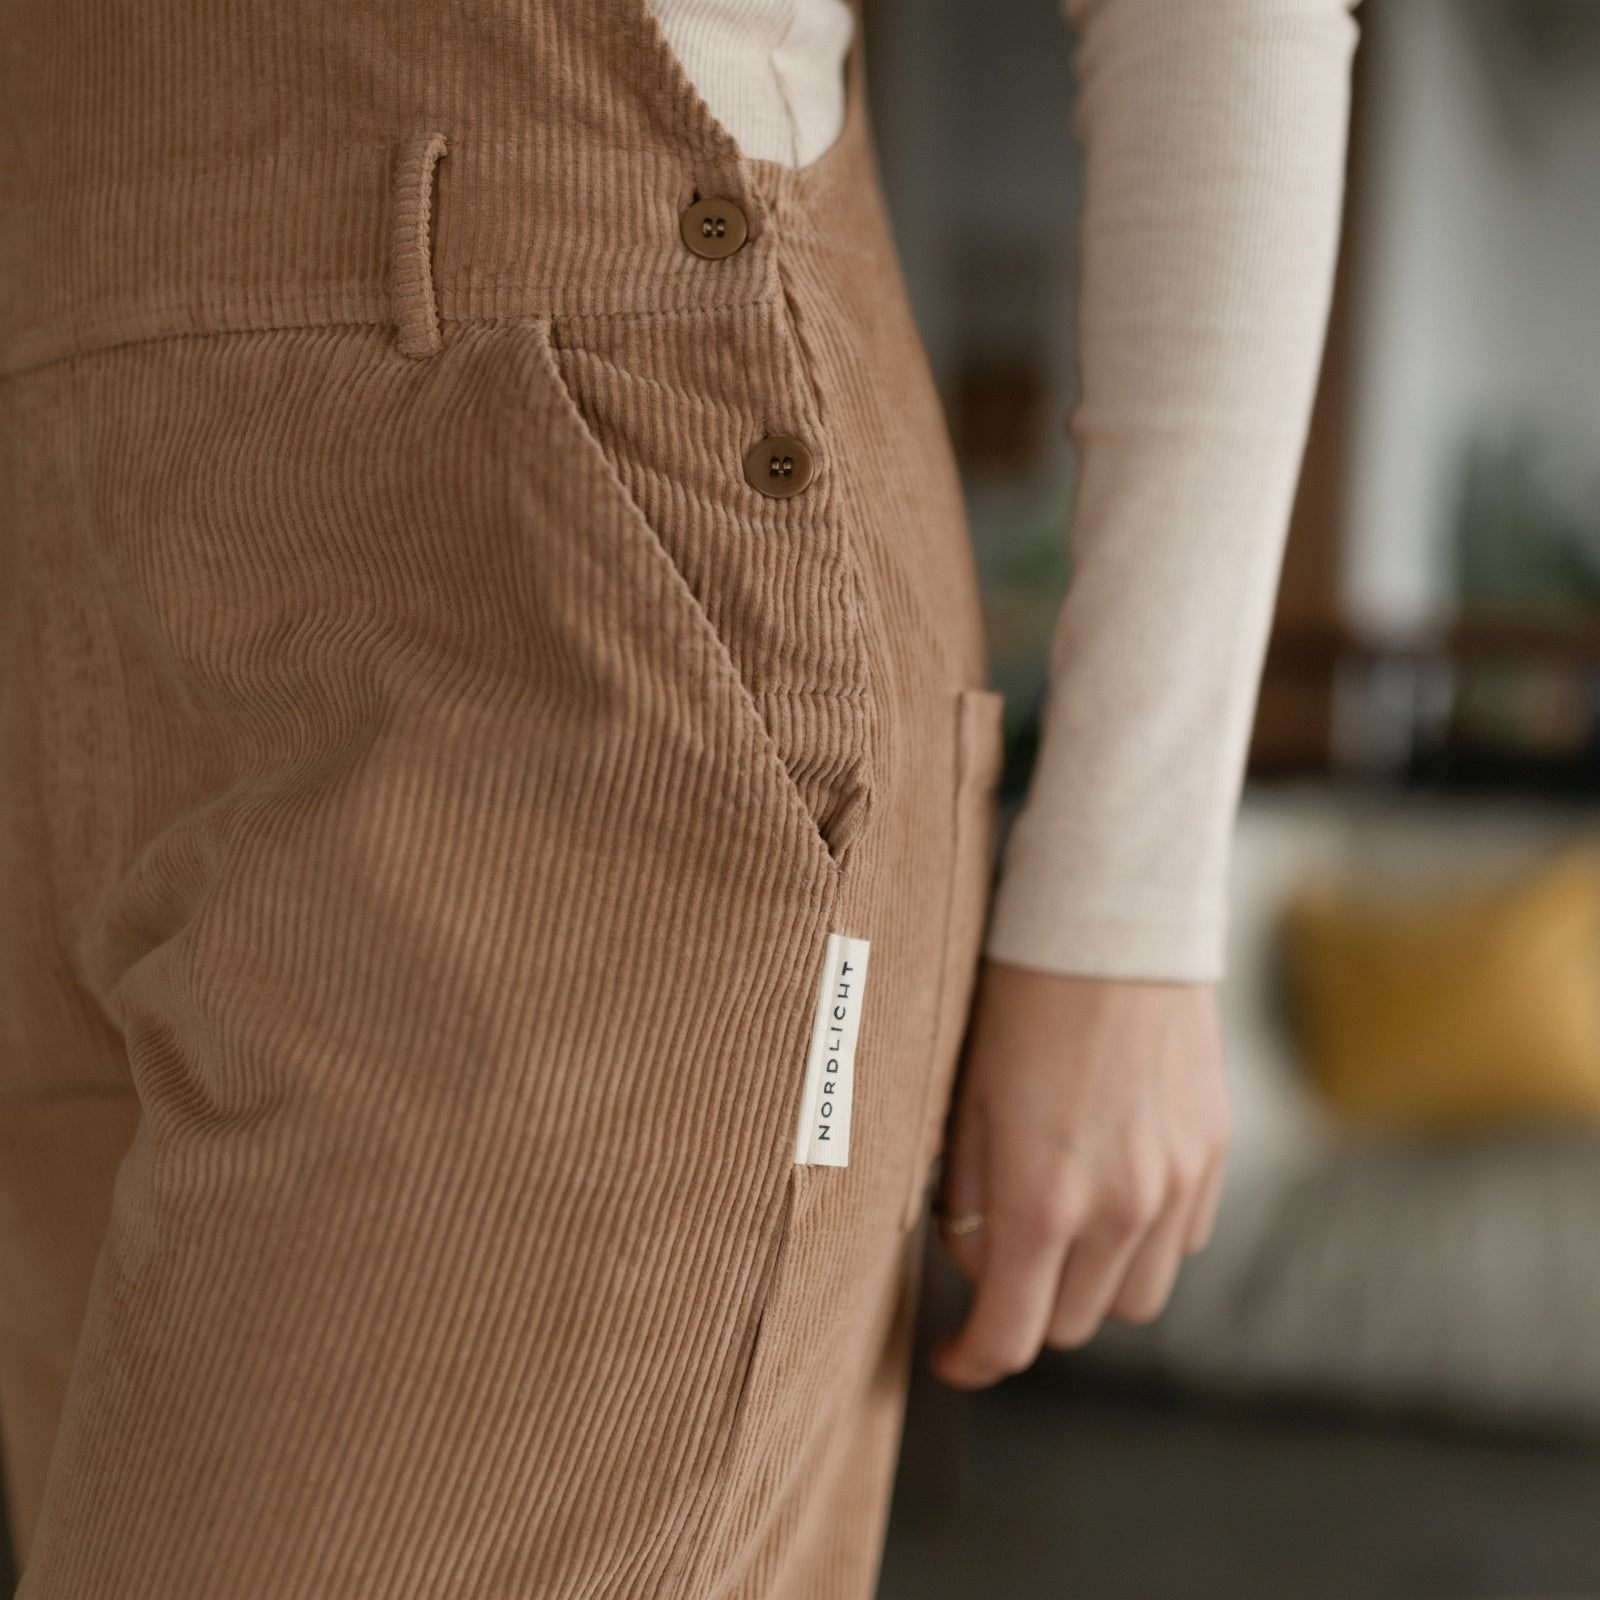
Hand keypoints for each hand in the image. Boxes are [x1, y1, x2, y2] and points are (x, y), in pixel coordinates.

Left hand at [929, 960, 1229, 1388]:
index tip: (952, 1356)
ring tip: (1058, 1225)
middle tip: (997, 1261)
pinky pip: (1181, 1241)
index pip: (1011, 1335)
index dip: (974, 1360)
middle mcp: (1121, 1208)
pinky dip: (1142, 1240)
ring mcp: (1178, 1184)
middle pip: (1074, 1325)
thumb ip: (966, 1199)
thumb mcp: (963, 1097)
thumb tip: (976, 1263)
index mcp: (1043, 1199)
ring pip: (1136, 1299)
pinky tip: (1112, 1185)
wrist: (1113, 921)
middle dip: (1027, 1310)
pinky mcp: (1214, 1154)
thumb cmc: (1018, 998)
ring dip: (1090, 1285)